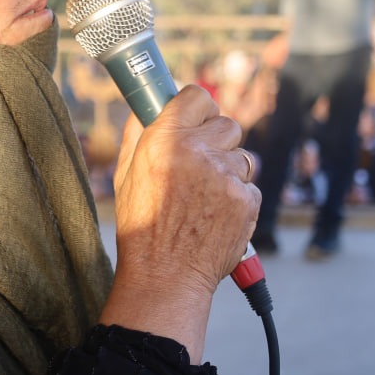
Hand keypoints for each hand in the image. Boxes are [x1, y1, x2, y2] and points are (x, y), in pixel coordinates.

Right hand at [100, 85, 260, 359]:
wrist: (165, 277)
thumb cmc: (141, 227)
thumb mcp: (126, 175)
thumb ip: (138, 133)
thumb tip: (147, 105)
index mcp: (164, 140)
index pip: (198, 96)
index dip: (198, 108)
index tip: (194, 118)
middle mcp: (198, 152)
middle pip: (227, 123)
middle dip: (216, 140)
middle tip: (200, 164)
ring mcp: (226, 177)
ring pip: (241, 156)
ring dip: (227, 172)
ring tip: (204, 199)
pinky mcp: (246, 200)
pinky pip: (249, 185)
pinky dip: (237, 198)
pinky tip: (216, 216)